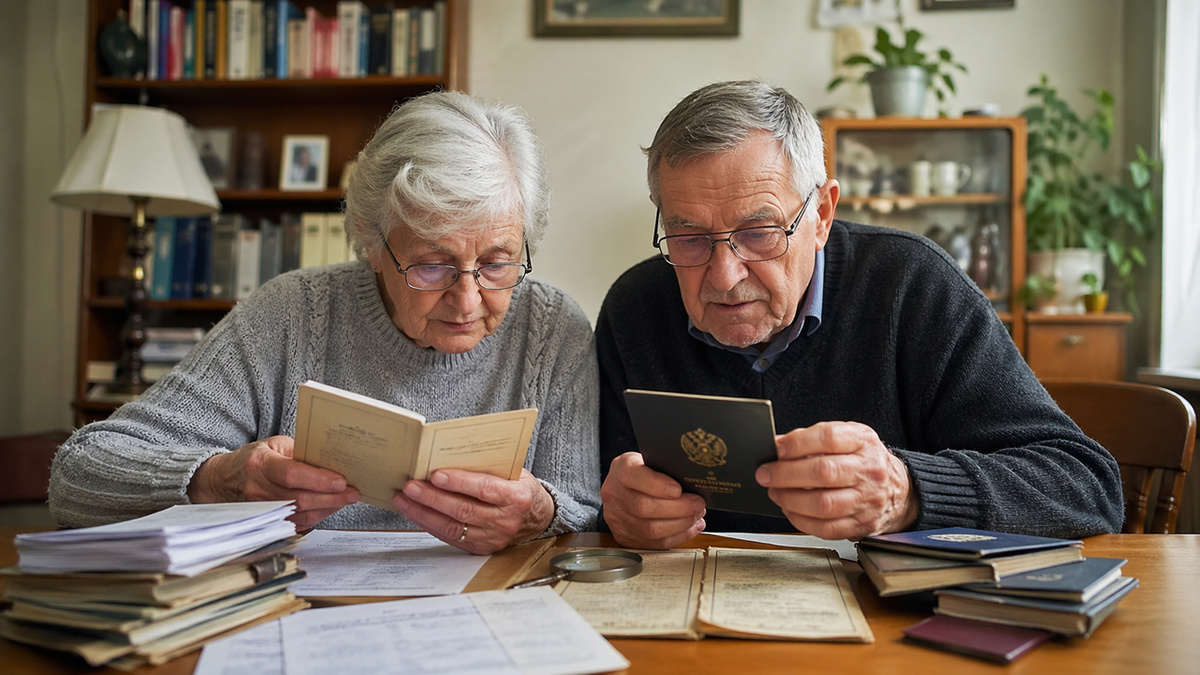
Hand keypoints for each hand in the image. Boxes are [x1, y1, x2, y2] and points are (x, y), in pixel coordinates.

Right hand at [187, 435, 359, 529]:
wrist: (223, 481)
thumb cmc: (253, 460)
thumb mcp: (274, 445)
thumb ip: (300, 451)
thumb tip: (329, 461)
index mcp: (260, 465)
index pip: (292, 475)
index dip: (318, 480)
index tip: (341, 481)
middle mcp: (259, 490)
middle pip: (301, 499)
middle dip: (332, 498)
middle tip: (352, 493)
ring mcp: (262, 510)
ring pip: (302, 514)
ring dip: (328, 508)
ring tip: (346, 499)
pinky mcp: (268, 522)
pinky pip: (298, 523)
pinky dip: (318, 516)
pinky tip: (330, 507)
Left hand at [391, 469, 554, 554]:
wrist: (537, 518)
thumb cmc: (520, 488)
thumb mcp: (514, 473)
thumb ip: (488, 468)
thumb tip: (449, 457)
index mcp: (517, 498)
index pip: (485, 489)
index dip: (460, 482)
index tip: (436, 474)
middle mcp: (505, 521)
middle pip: (463, 510)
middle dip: (432, 498)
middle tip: (409, 486)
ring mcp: (493, 538)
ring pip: (453, 527)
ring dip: (424, 513)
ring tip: (404, 499)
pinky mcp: (481, 548)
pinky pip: (451, 537)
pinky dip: (430, 524)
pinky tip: (416, 513)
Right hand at [599, 452, 705, 548]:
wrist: (622, 487)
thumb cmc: (643, 471)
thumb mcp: (651, 459)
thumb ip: (667, 466)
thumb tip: (694, 479)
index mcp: (621, 469)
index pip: (633, 476)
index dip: (657, 485)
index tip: (678, 489)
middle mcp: (615, 494)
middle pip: (644, 507)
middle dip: (678, 508)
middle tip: (698, 504)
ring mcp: (617, 518)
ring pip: (651, 530)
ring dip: (681, 524)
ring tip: (696, 515)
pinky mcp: (625, 537)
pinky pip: (654, 543)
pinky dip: (678, 536)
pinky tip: (689, 528)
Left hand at [756, 422, 917, 539]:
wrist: (900, 490)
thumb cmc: (864, 461)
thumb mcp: (847, 438)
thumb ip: (813, 439)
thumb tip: (777, 446)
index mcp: (864, 441)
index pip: (828, 438)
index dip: (797, 443)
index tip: (776, 449)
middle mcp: (869, 470)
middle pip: (823, 472)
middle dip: (786, 474)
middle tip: (766, 475)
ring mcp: (868, 500)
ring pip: (823, 503)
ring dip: (790, 499)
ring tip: (776, 493)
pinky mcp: (863, 524)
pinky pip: (827, 528)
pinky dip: (802, 521)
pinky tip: (791, 510)